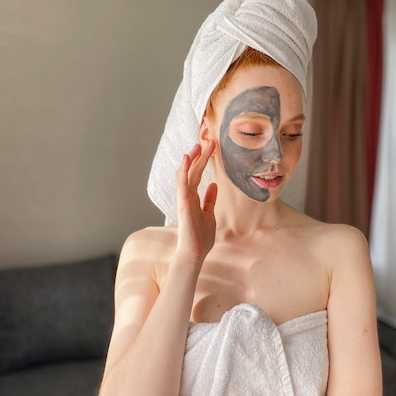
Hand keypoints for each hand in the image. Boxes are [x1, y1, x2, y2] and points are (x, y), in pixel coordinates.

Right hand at [175, 141, 217, 264]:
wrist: (195, 253)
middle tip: (208, 141)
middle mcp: (186, 197)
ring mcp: (184, 200)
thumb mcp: (209, 214)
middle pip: (192, 171)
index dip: (202, 161)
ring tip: (199, 145)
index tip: (210, 148)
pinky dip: (183, 171)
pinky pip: (182, 184)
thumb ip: (209, 200)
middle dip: (200, 156)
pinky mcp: (183, 204)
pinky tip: (187, 159)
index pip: (196, 175)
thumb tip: (213, 185)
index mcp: (192, 198)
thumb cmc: (200, 238)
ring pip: (186, 174)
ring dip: (192, 159)